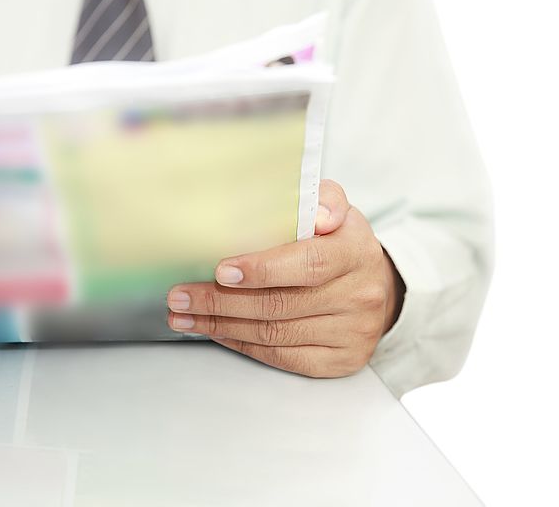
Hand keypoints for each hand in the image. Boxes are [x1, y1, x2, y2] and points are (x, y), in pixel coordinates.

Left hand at [166, 180, 403, 377]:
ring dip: (222, 325)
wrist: (377, 286)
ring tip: (184, 314)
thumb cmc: (340, 243)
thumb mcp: (336, 210)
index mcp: (355, 252)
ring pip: (275, 334)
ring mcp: (352, 332)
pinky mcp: (341, 360)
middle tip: (181, 294)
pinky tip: (216, 331)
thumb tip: (316, 212)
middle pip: (281, 304)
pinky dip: (242, 344)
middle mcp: (359, 295)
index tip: (221, 270)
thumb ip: (321, 199)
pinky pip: (283, 357)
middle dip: (222, 301)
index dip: (262, 270)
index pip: (308, 264)